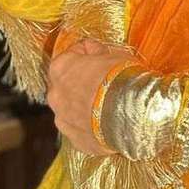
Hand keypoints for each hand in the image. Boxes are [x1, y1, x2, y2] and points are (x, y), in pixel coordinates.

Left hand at [46, 36, 138, 155]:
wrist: (133, 115)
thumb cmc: (122, 79)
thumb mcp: (114, 54)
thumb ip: (97, 50)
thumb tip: (92, 49)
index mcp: (60, 68)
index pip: (71, 54)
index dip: (88, 54)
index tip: (100, 56)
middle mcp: (55, 94)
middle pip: (67, 84)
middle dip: (82, 82)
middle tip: (105, 82)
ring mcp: (63, 120)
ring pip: (71, 109)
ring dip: (84, 106)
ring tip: (107, 106)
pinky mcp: (76, 140)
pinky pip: (81, 129)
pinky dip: (91, 126)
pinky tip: (107, 122)